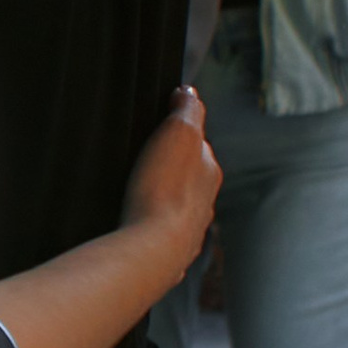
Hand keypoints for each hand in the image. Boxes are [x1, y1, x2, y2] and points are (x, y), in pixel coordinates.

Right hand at [122, 86, 219, 262]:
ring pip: (178, 207)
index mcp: (209, 172)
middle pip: (189, 177)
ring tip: (139, 194)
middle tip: (144, 160)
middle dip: (171, 168)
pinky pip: (161, 233)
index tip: (159, 127)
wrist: (153, 248)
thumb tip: (190, 92)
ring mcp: (189, 231)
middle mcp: (205, 202)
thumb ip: (188, 110)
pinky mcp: (170, 254)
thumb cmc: (164, 190)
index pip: (198, 144)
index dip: (179, 133)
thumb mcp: (179, 134)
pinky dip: (152, 226)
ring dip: (163, 199)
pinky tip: (138, 225)